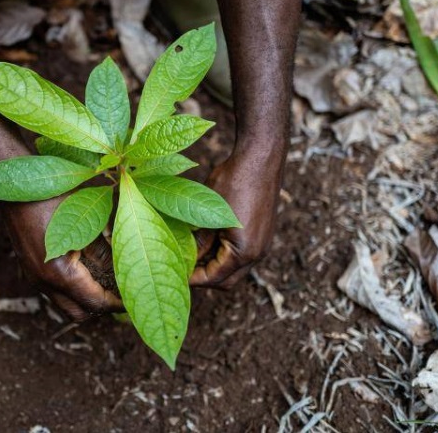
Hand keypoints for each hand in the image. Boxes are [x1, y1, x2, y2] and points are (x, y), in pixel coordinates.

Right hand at [2, 198, 123, 320]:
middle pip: (80, 314)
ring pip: (66, 304)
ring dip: (87, 299)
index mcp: (60, 273)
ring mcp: (34, 277)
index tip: (134, 296)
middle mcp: (44, 282)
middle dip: (102, 306)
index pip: (95, 302)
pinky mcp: (30, 269)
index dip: (117, 303)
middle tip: (121, 292)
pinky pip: (55, 291)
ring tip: (107, 281)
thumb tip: (125, 267)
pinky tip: (88, 270)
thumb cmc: (52, 197)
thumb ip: (104, 251)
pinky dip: (74, 289)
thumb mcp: (85, 222)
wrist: (14, 186)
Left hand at [190, 148, 283, 288]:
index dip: (193, 279)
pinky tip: (206, 240)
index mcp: (245, 252)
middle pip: (227, 280)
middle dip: (204, 276)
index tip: (175, 272)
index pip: (215, 278)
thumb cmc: (234, 180)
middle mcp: (257, 253)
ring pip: (234, 267)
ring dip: (213, 264)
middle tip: (182, 266)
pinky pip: (240, 253)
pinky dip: (223, 252)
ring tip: (191, 252)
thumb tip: (185, 259)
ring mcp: (262, 243)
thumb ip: (199, 241)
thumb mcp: (208, 213)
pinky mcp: (261, 233)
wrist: (260, 157)